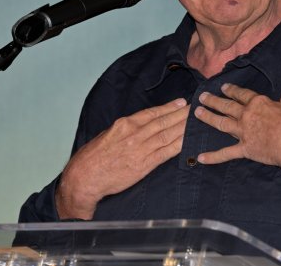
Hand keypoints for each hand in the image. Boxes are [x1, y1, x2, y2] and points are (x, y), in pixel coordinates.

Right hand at [56, 98, 188, 218]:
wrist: (85, 177)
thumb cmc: (92, 157)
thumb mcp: (107, 135)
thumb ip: (124, 129)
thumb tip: (138, 125)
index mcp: (124, 124)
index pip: (151, 113)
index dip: (168, 108)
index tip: (180, 103)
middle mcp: (134, 134)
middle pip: (163, 122)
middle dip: (181, 114)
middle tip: (195, 108)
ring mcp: (140, 149)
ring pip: (167, 135)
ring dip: (183, 127)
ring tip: (195, 120)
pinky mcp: (144, 165)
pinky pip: (166, 153)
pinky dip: (178, 145)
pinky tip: (188, 140)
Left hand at [195, 83, 280, 201]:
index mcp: (259, 103)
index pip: (242, 95)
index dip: (232, 90)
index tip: (223, 87)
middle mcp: (247, 115)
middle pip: (227, 106)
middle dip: (213, 101)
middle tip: (202, 97)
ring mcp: (244, 132)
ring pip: (222, 123)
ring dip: (208, 118)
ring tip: (197, 113)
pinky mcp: (245, 149)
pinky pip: (225, 153)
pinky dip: (213, 157)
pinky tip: (200, 158)